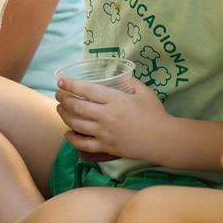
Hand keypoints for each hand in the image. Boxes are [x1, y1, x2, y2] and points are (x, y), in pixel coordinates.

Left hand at [54, 77, 168, 161]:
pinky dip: (72, 139)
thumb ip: (131, 82)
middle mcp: (106, 116)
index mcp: (115, 100)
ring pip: (76, 124)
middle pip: (77, 106)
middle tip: (58, 94)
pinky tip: (67, 133)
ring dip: (64, 116)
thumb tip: (122, 74)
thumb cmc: (156, 114)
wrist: (164, 140)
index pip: (86, 90)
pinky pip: (83, 144)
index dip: (71, 85)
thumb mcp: (144, 92)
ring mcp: (105, 133)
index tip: (60, 81)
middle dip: (64, 99)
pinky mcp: (106, 147)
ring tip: (59, 109)